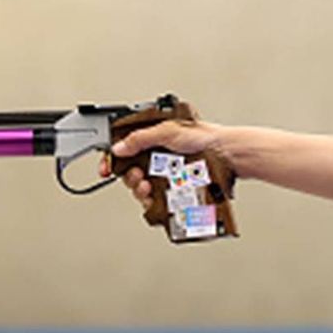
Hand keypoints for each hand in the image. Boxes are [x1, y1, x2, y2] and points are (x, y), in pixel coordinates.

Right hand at [96, 119, 225, 210]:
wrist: (227, 154)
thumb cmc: (205, 137)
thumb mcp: (168, 131)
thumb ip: (141, 138)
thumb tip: (119, 147)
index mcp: (153, 139)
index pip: (125, 149)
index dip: (113, 159)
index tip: (106, 168)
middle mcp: (158, 157)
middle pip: (131, 171)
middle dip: (129, 176)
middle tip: (136, 176)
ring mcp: (167, 175)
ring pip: (142, 187)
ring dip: (139, 188)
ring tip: (145, 186)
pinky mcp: (176, 189)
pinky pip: (158, 200)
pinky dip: (151, 201)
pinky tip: (153, 197)